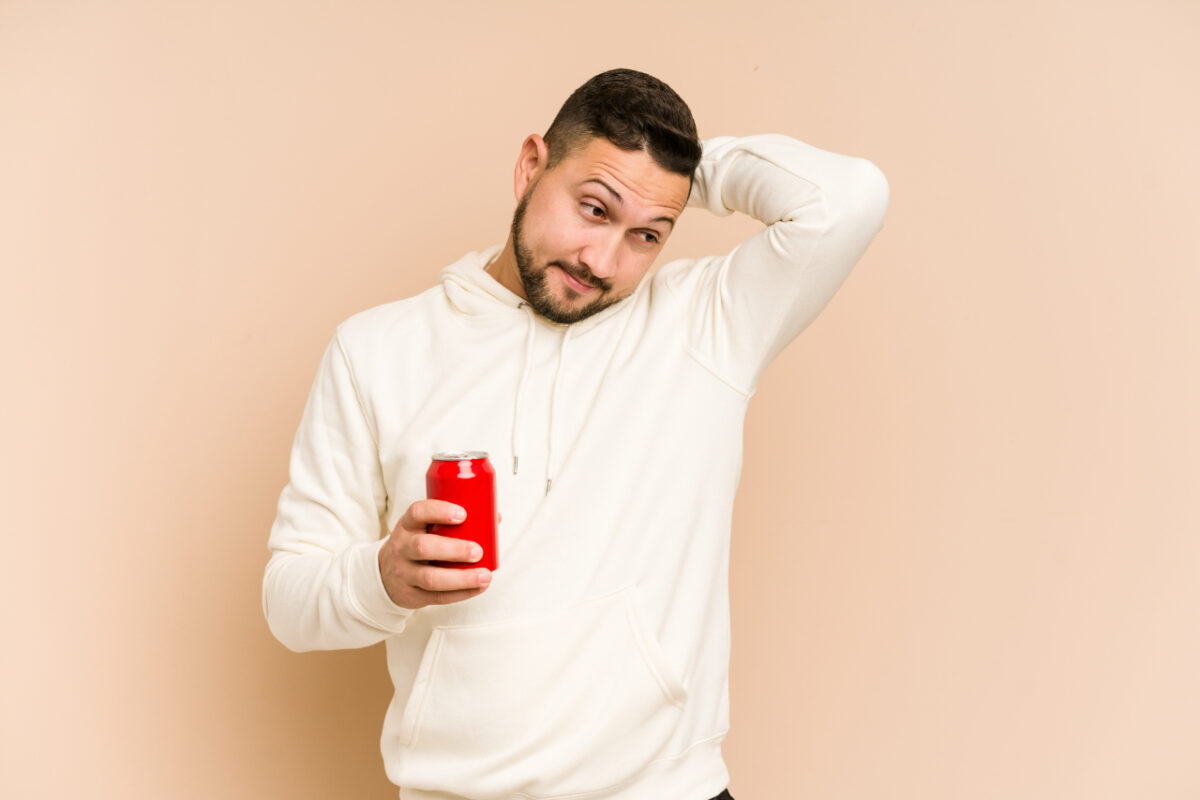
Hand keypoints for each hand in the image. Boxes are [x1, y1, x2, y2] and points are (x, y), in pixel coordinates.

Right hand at [378, 499, 498, 609]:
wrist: (385, 574)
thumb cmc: (416, 544)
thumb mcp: (423, 529)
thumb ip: (453, 522)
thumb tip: (495, 517)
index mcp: (407, 526)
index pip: (417, 513)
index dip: (439, 511)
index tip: (463, 514)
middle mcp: (402, 548)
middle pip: (423, 547)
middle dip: (454, 550)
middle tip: (478, 551)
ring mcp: (404, 573)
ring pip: (430, 578)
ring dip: (462, 578)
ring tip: (485, 575)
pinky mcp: (412, 595)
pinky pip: (437, 597)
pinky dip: (462, 593)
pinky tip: (479, 588)